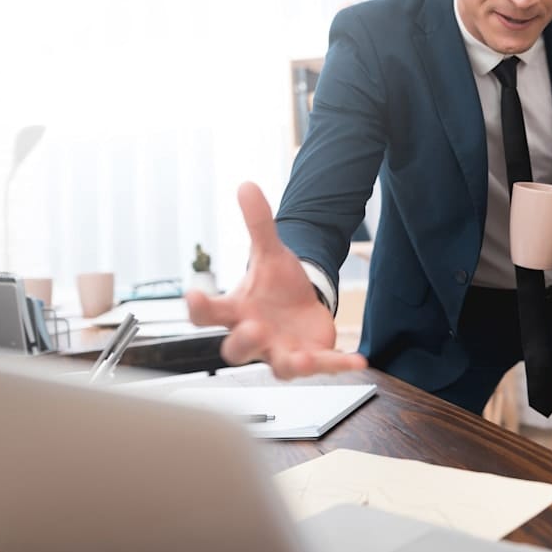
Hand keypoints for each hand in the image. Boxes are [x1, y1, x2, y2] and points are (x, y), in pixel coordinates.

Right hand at [185, 182, 367, 378]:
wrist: (300, 305)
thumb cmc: (274, 286)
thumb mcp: (270, 252)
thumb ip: (258, 223)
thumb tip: (246, 185)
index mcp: (237, 311)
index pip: (208, 314)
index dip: (199, 307)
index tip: (193, 296)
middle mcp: (255, 337)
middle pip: (237, 349)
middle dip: (244, 342)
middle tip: (253, 329)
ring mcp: (281, 351)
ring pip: (278, 366)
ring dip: (290, 363)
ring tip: (302, 359)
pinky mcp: (310, 358)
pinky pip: (324, 365)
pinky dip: (340, 364)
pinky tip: (358, 360)